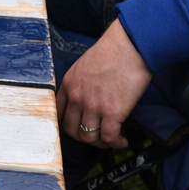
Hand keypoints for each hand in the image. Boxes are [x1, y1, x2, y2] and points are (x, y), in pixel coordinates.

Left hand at [56, 20, 150, 148]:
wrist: (130, 46)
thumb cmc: (113, 52)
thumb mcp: (84, 66)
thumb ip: (81, 84)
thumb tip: (88, 99)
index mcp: (68, 85)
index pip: (58, 114)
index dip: (68, 125)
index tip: (78, 129)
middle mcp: (76, 97)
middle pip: (72, 130)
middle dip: (84, 137)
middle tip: (97, 137)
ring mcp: (93, 106)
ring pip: (89, 137)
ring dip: (100, 143)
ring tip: (111, 140)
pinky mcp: (112, 112)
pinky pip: (109, 137)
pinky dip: (116, 143)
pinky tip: (122, 140)